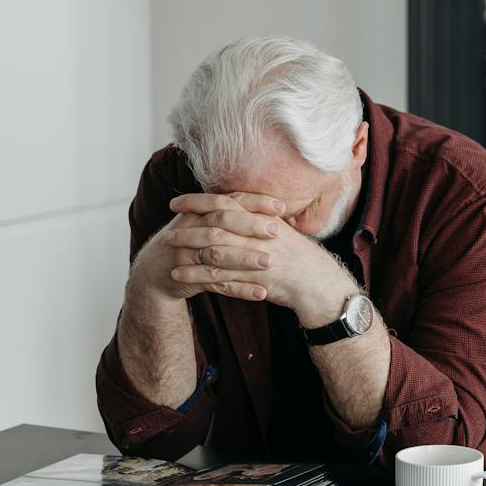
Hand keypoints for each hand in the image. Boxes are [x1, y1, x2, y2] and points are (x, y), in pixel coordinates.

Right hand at [131, 192, 284, 302]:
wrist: (154, 271)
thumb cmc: (190, 241)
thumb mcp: (204, 222)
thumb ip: (232, 214)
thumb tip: (273, 209)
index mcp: (199, 211)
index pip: (228, 200)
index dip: (254, 202)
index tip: (280, 207)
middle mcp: (190, 228)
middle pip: (221, 223)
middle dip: (250, 227)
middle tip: (276, 232)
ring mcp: (187, 253)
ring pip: (218, 254)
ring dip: (244, 259)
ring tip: (269, 263)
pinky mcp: (188, 277)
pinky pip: (216, 283)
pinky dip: (239, 289)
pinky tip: (260, 293)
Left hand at [156, 193, 356, 322]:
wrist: (318, 283)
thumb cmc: (300, 256)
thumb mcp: (281, 229)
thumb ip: (258, 217)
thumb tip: (234, 204)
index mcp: (263, 219)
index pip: (225, 204)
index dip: (197, 201)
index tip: (176, 202)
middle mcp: (259, 236)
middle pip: (214, 227)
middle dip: (187, 228)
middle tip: (167, 230)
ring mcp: (256, 259)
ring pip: (213, 252)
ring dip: (186, 251)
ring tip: (167, 251)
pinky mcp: (252, 281)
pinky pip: (218, 278)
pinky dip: (195, 276)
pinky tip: (178, 275)